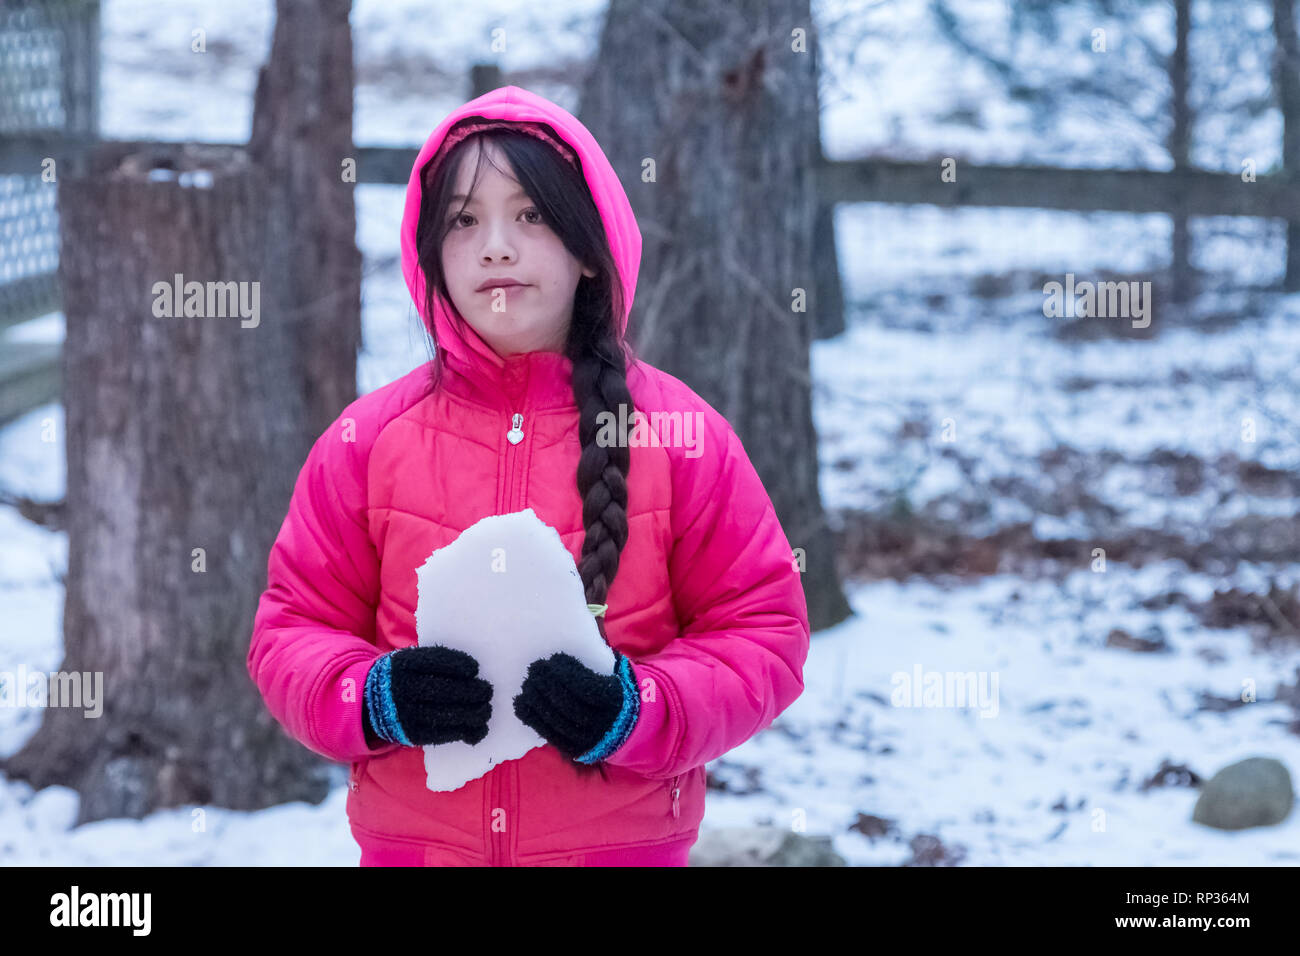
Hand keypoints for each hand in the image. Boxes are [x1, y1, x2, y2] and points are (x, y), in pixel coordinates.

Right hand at [363, 645, 492, 746]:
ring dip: (472, 714)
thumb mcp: (410, 660)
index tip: (475, 669)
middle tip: (487, 691)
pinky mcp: (411, 734)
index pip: (434, 661)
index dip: (457, 665)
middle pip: (443, 689)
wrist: (369, 702)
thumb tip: (473, 668)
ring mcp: (405, 713)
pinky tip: (478, 729)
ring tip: (486, 710)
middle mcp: (402, 687)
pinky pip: (441, 734)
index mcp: (403, 664)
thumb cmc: (403, 676)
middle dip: (471, 691)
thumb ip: (434, 661)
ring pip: (445, 714)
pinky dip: (463, 732)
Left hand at [513, 650, 639, 763]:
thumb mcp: (618, 674)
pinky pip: (551, 735)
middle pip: (570, 704)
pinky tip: (522, 705)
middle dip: (549, 685)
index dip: (569, 673)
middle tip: (534, 668)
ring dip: (538, 701)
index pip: (588, 687)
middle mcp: (602, 723)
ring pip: (558, 720)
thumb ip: (602, 660)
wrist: (631, 729)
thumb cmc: (619, 692)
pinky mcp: (575, 749)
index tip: (554, 658)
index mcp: (616, 702)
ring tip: (526, 684)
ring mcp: (588, 739)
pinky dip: (534, 719)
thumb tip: (580, 635)